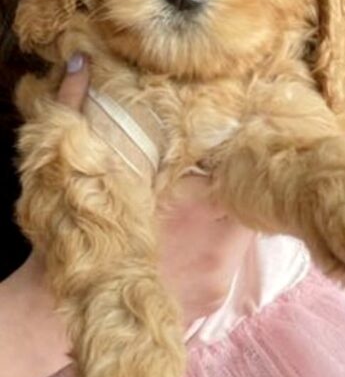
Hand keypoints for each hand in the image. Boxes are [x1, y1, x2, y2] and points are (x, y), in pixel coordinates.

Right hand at [0, 53, 253, 376]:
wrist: (68, 311)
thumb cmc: (72, 238)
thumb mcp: (76, 169)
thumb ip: (79, 112)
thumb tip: (79, 64)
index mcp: (191, 198)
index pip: (237, 169)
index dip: (236, 156)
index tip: (229, 148)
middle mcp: (217, 237)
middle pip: (246, 200)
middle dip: (233, 187)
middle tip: (213, 178)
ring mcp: (220, 272)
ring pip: (241, 233)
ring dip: (225, 220)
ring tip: (198, 214)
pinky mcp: (215, 299)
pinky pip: (228, 265)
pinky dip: (213, 254)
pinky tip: (189, 249)